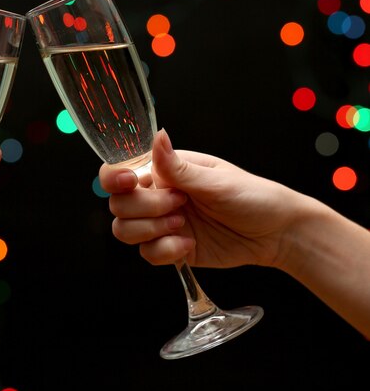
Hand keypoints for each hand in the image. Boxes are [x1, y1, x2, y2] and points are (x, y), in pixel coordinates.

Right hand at [99, 128, 300, 268]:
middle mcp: (157, 195)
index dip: (114, 178)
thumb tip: (158, 136)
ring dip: (150, 230)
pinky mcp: (169, 248)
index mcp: (164, 171)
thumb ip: (179, 167)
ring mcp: (161, 223)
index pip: (120, 171)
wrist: (276, 234)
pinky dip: (165, 251)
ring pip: (124, 230)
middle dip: (145, 208)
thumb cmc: (253, 197)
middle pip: (118, 204)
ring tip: (181, 225)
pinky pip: (147, 253)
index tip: (131, 183)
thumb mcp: (216, 180)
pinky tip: (189, 245)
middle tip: (179, 205)